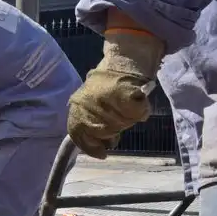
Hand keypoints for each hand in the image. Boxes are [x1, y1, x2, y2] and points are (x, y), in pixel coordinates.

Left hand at [67, 30, 163, 158]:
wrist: (123, 62)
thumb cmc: (106, 86)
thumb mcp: (88, 103)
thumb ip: (88, 121)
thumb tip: (97, 145)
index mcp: (77, 107)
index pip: (78, 134)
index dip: (90, 147)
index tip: (102, 154)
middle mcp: (89, 105)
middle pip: (102, 132)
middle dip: (109, 135)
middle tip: (115, 132)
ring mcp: (107, 101)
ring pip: (120, 125)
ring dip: (124, 122)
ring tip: (124, 114)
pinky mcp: (127, 96)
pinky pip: (136, 114)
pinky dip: (139, 112)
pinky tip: (137, 107)